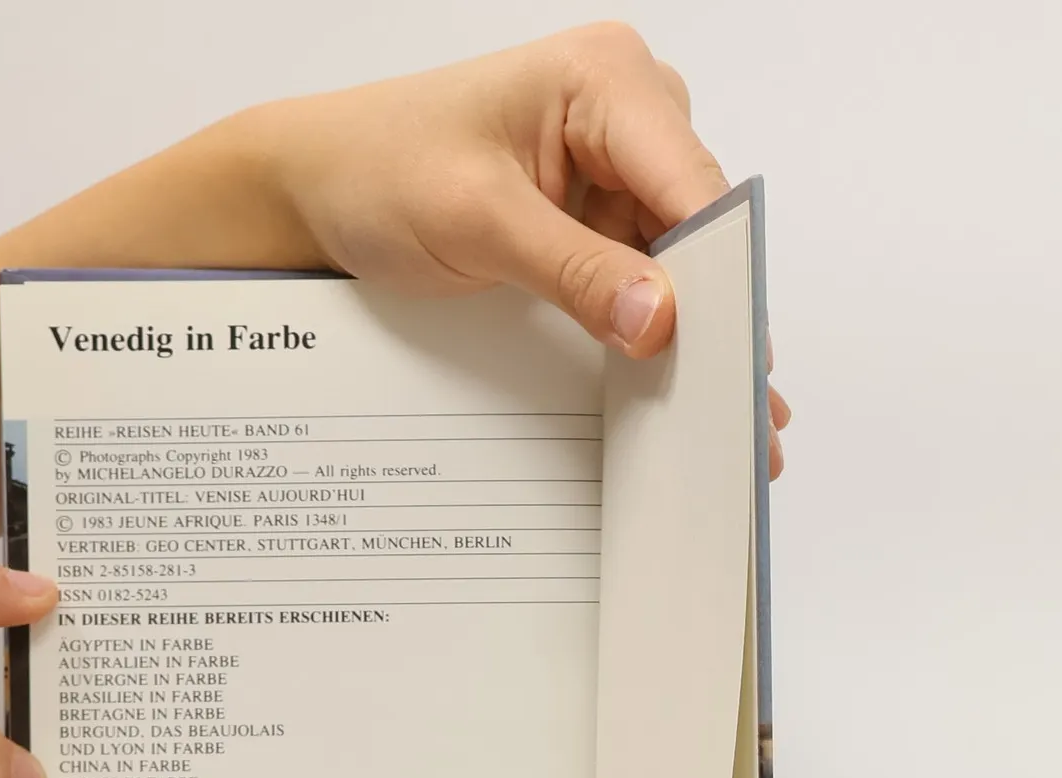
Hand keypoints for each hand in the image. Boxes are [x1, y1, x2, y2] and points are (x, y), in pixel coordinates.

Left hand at [249, 22, 789, 473]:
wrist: (320, 187)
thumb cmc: (379, 171)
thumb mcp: (478, 223)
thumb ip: (574, 270)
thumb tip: (658, 316)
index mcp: (605, 79)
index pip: (691, 184)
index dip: (721, 273)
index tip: (737, 356)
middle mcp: (625, 110)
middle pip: (698, 223)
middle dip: (717, 312)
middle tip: (742, 408)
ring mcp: (613, 162)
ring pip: (678, 256)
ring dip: (696, 330)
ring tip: (729, 415)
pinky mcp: (594, 210)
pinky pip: (642, 271)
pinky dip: (658, 325)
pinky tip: (682, 381)